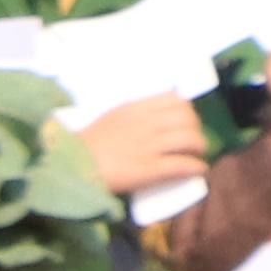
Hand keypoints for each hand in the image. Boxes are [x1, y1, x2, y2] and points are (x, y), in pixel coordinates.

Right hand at [69, 91, 209, 195]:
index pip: (175, 99)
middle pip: (187, 118)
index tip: (186, 121)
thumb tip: (154, 113)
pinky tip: (199, 170)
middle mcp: (145, 124)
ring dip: (200, 148)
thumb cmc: (87, 144)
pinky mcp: (148, 169)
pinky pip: (182, 165)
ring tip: (198, 155)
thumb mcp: (111, 117)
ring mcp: (148, 147)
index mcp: (135, 109)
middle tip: (193, 141)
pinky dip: (196, 167)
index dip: (187, 110)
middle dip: (196, 129)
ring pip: (190, 140)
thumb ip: (132, 114)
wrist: (70, 166)